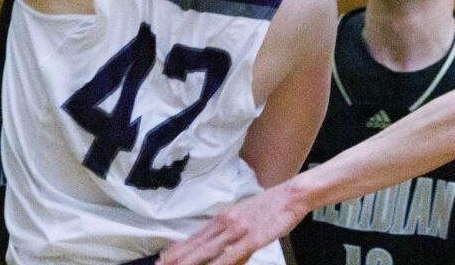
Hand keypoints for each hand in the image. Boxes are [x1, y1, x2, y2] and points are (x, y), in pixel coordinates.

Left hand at [158, 185, 302, 264]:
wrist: (292, 195)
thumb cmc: (271, 207)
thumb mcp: (245, 217)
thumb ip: (230, 233)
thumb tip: (219, 251)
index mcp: (224, 217)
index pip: (195, 236)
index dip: (178, 249)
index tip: (162, 258)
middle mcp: (226, 222)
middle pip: (196, 244)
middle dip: (177, 258)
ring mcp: (238, 230)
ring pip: (207, 250)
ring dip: (189, 262)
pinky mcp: (252, 238)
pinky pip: (230, 255)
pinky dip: (218, 264)